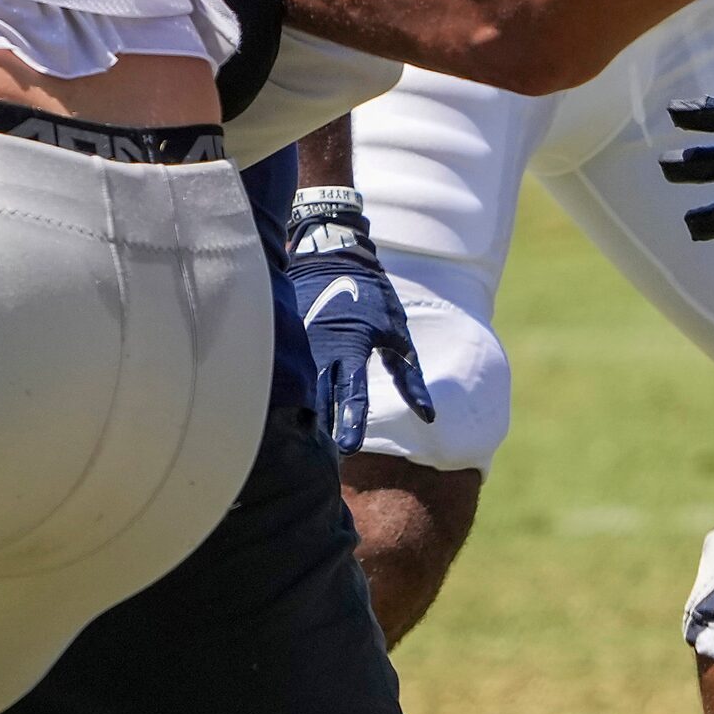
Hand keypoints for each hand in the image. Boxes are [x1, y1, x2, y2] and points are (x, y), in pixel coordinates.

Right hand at [287, 187, 436, 453]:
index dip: (351, 420)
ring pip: (298, 386)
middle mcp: (322, 347)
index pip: (351, 391)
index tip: (349, 448)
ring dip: (302, 413)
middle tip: (324, 460)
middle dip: (322, 427)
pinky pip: (283, 370)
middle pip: (320, 396)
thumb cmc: (371, 295)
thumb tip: (430, 417)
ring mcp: (299, 342)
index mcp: (352, 345)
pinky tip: (284, 415)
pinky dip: (286, 392)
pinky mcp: (284, 337)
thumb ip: (410, 376)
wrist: (331, 254)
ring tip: (303, 443)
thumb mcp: (397, 331)